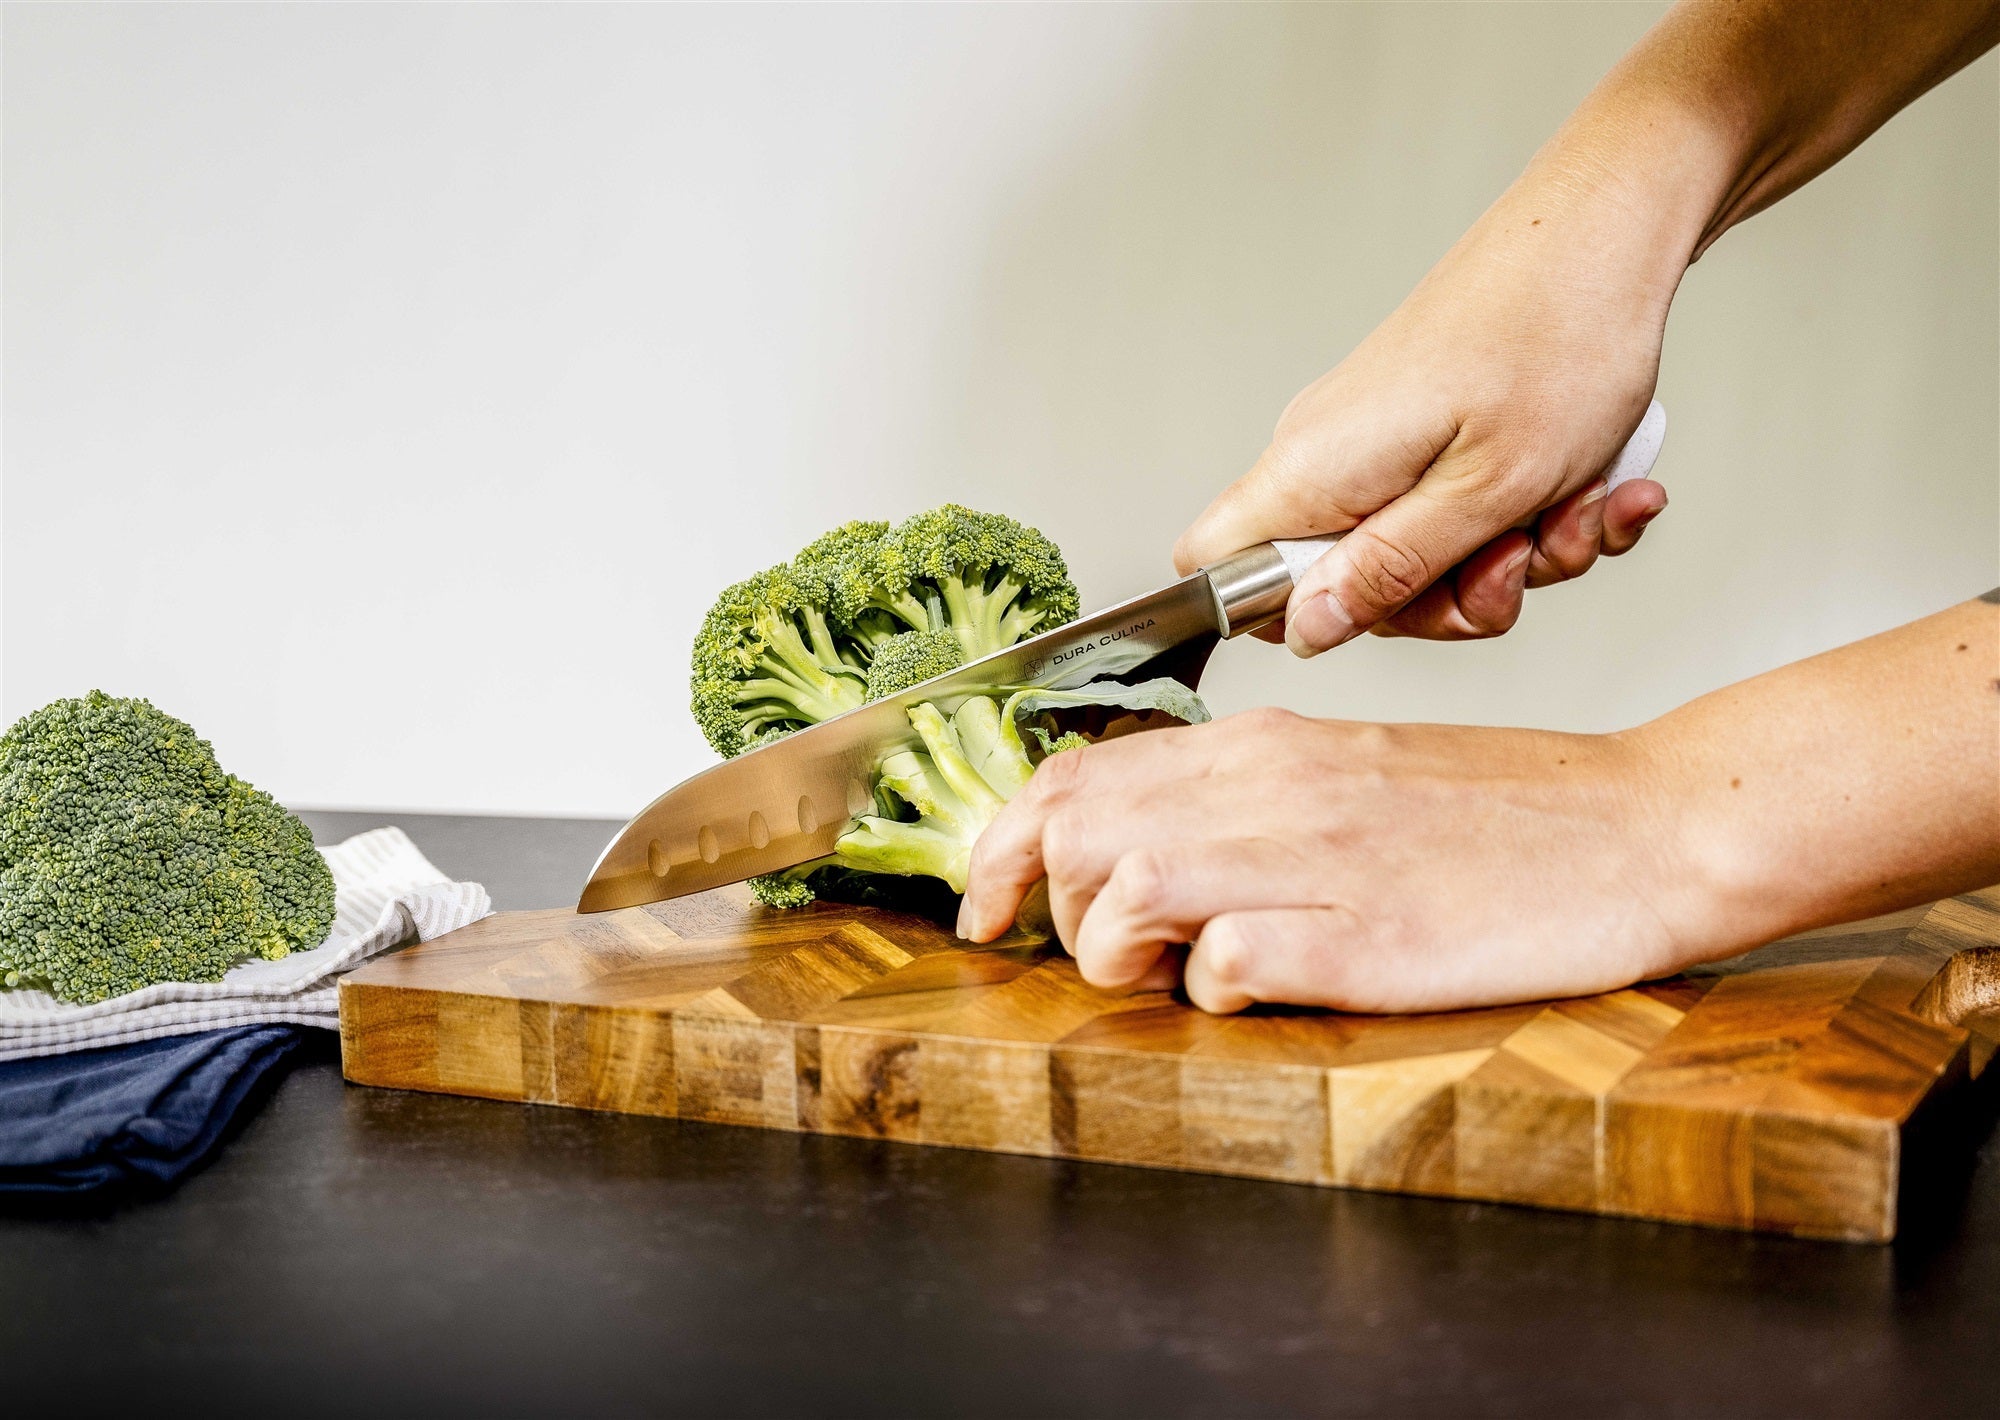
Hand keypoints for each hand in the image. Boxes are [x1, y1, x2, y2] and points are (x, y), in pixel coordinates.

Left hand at [957, 707, 1713, 1013]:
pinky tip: (1255, 991)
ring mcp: (1321, 859)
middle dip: (1054, 909)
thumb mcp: (1355, 774)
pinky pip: (1228, 963)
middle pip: (1079, 831)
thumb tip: (1140, 852)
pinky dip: (1212, 992)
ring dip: (1122, 952)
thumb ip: (1245, 801)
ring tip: (1181, 978)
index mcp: (1267, 747)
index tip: (990, 907)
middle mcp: (1276, 787)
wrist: (1649, 825)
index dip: (1005, 848)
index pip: (1077, 775)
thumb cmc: (1508, 816)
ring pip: (1130, 888)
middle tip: (1107, 955)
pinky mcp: (1370, 936)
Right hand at [1173, 108, 1708, 652]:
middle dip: (1448, 598)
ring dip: (1513, 556)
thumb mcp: (1484, 492)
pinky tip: (1593, 487)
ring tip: (1576, 504)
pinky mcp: (1425, 432)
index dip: (1279, 616)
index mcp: (1313, 470)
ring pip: (1420, 556)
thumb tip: (1308, 629)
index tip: (1382, 610)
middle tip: (1517, 558)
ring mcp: (1376, 443)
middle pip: (1342, 586)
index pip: (1214, 567)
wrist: (1607, 234)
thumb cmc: (1557, 339)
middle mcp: (1327, 456)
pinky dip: (1533, 514)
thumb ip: (1388, 572)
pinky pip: (1460, 512)